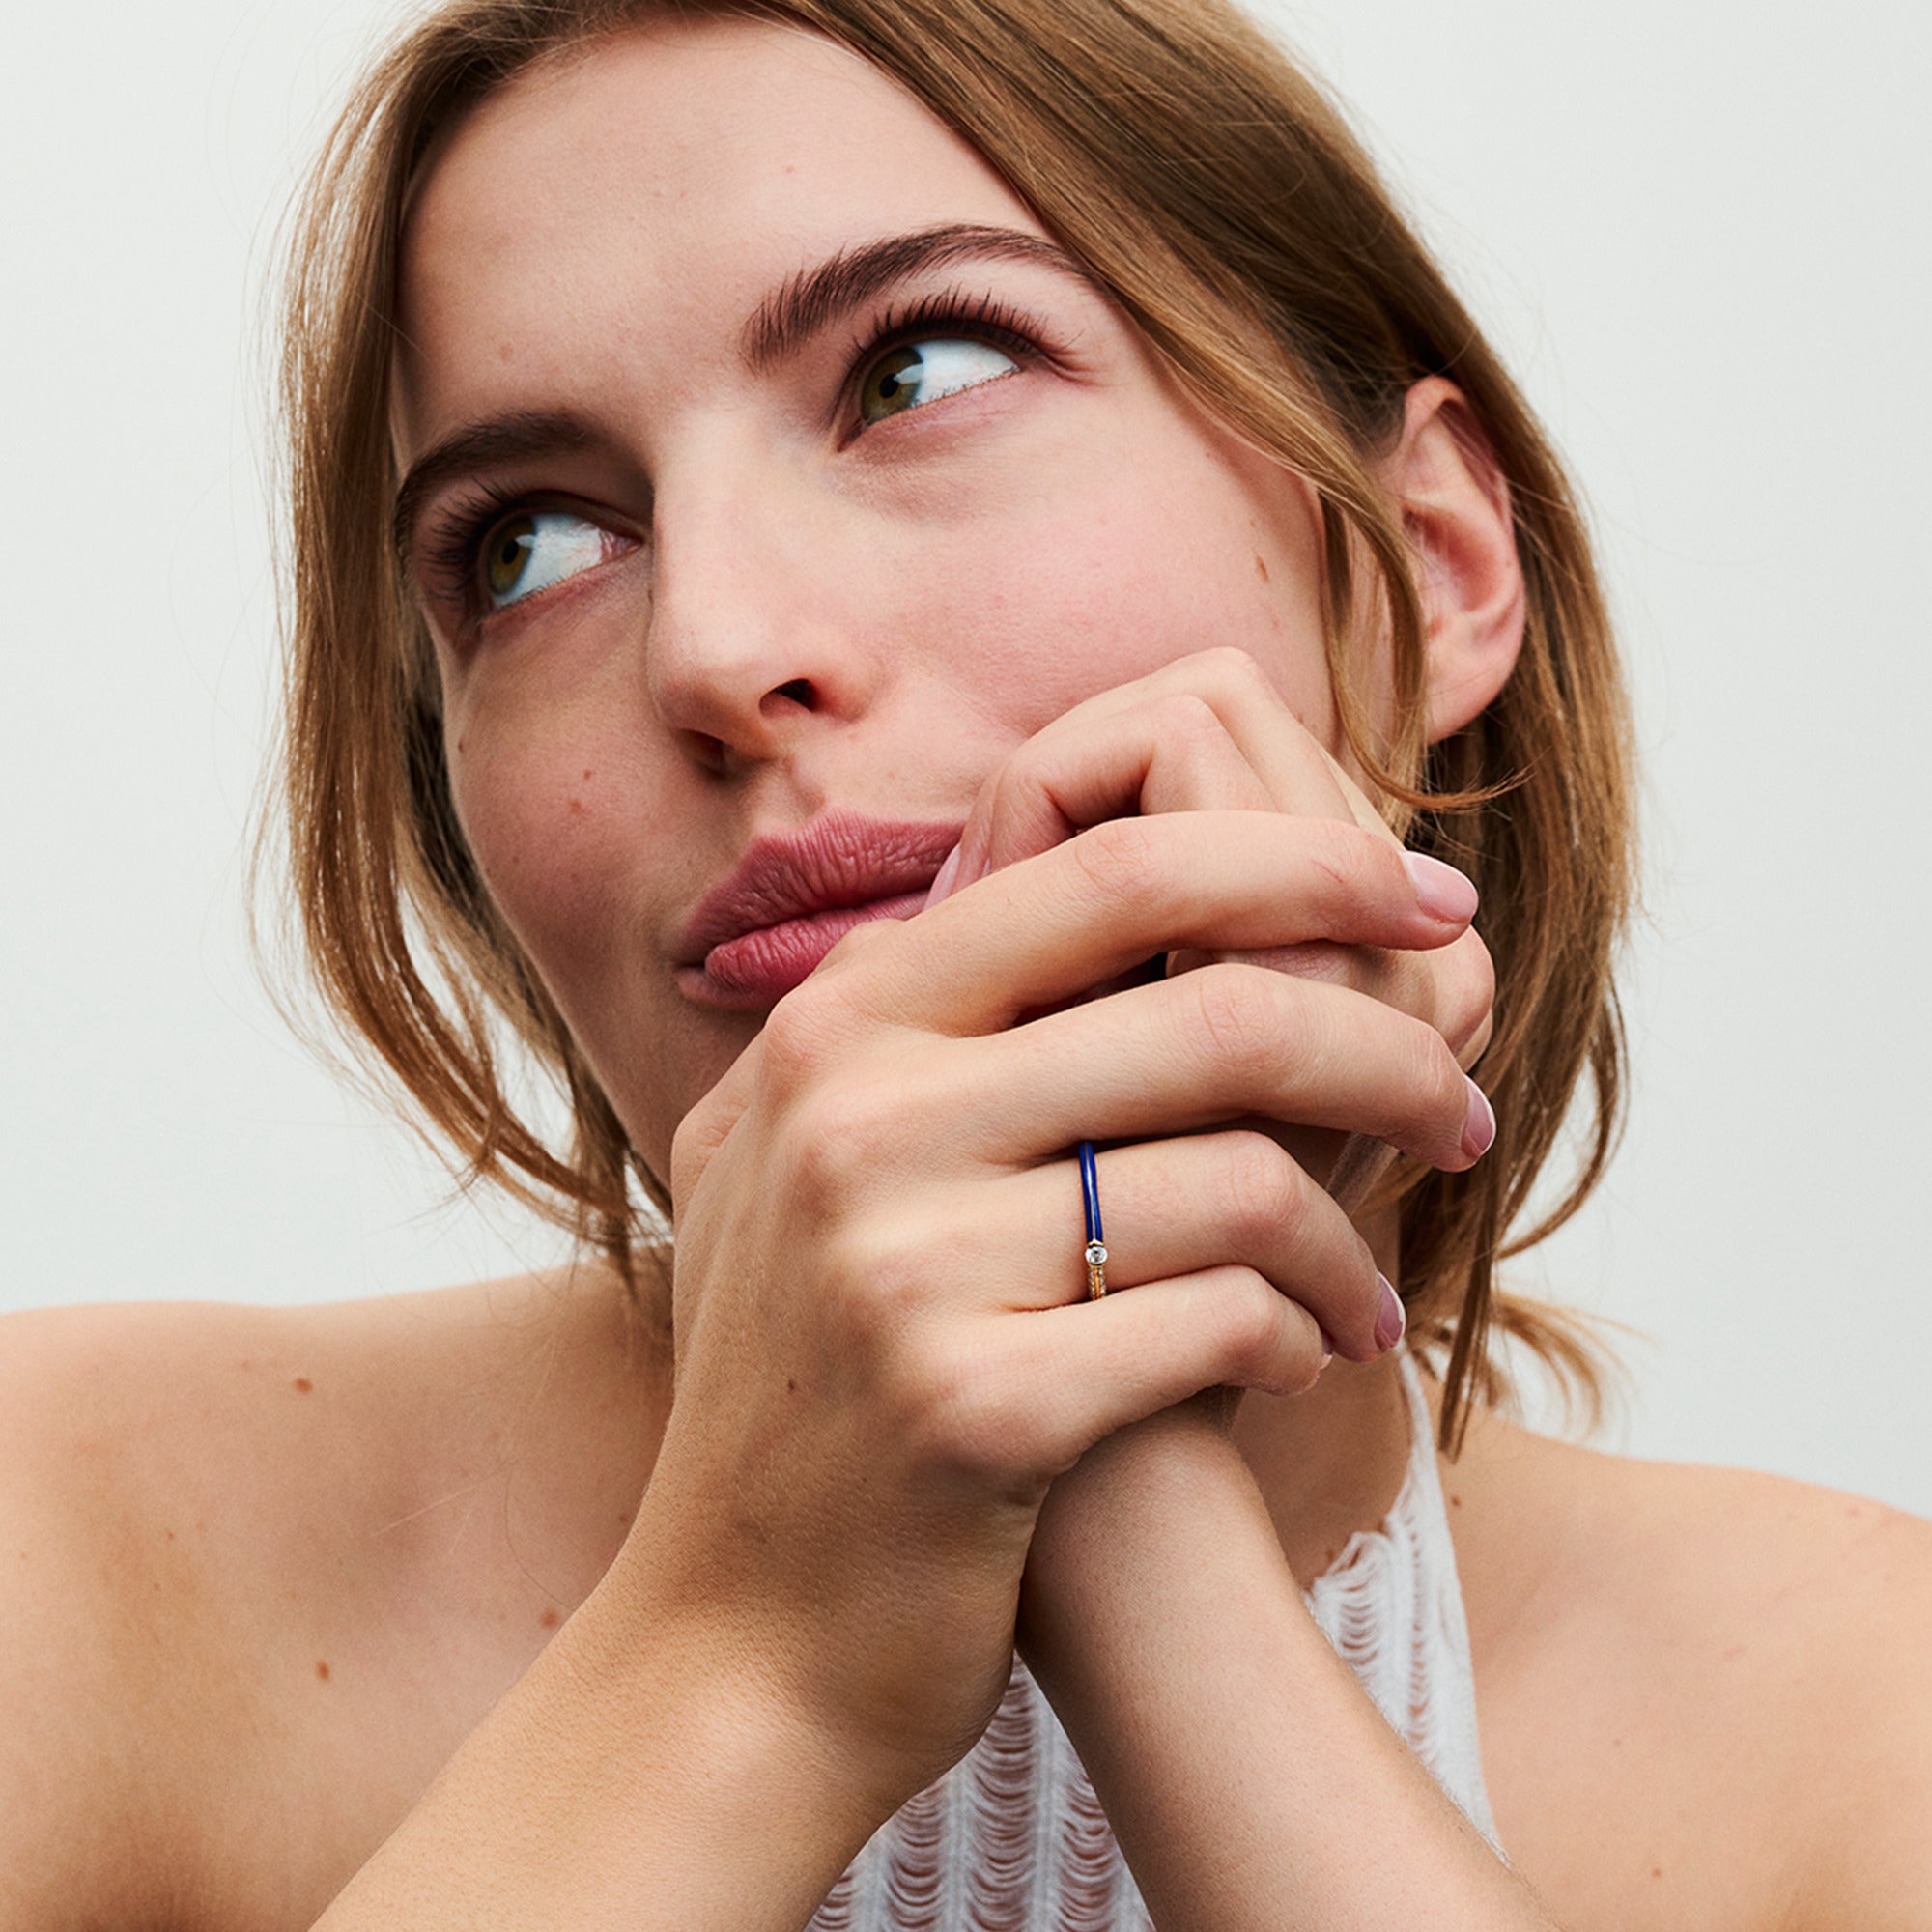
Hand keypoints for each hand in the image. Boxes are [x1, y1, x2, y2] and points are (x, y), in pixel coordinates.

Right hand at [649, 716, 1486, 1815]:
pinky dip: (1294, 1336)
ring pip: (1243, 1177)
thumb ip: (921, 1018)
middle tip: (1463, 1113)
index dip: (1305, 865)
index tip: (1430, 902)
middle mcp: (854, 1114)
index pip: (1114, 868)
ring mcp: (901, 1260)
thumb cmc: (821, 1373)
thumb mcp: (809, 1153)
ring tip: (1370, 1294)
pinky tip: (1294, 1364)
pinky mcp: (969, 1407)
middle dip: (1390, 1053)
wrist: (737, 1631)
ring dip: (1353, 1238)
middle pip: (1215, 1011)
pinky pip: (1218, 1320)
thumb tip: (1119, 884)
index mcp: (841, 1021)